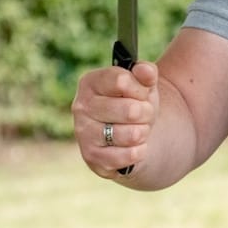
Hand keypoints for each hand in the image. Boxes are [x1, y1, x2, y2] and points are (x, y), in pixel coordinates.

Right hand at [71, 61, 158, 178]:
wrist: (131, 133)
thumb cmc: (135, 102)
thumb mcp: (143, 84)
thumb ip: (146, 72)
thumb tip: (145, 70)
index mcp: (91, 82)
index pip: (122, 81)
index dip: (140, 89)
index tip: (142, 93)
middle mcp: (81, 107)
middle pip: (131, 110)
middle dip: (146, 113)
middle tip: (143, 113)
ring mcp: (83, 133)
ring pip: (131, 134)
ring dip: (143, 132)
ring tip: (139, 129)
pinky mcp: (91, 157)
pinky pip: (127, 156)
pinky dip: (138, 151)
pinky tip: (135, 146)